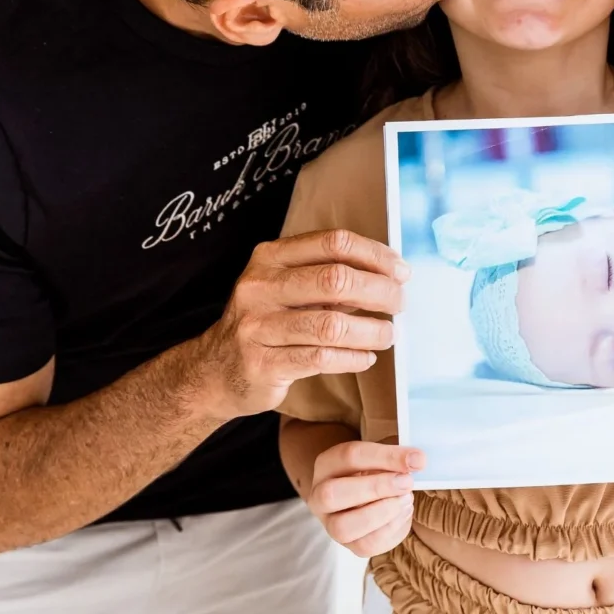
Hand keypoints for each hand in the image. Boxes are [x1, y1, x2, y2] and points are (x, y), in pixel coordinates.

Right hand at [191, 229, 408, 419]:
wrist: (213, 370)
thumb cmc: (265, 323)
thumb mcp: (286, 288)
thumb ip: (328, 277)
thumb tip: (390, 275)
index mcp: (270, 258)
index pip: (333, 243)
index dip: (374, 255)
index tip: (400, 271)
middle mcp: (259, 287)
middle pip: (335, 279)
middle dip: (379, 291)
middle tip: (399, 304)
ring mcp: (257, 326)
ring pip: (331, 324)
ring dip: (370, 330)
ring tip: (388, 335)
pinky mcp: (262, 364)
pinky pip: (320, 357)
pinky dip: (352, 357)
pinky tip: (365, 357)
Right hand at [310, 440, 422, 557]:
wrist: (364, 493)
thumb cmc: (373, 470)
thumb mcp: (379, 456)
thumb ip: (395, 457)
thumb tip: (417, 461)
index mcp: (326, 464)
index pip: (349, 456)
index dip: (386, 457)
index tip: (416, 460)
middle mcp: (319, 497)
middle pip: (332, 495)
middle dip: (375, 488)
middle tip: (407, 482)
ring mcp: (330, 525)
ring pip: (343, 528)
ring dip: (381, 514)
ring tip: (406, 500)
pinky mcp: (348, 545)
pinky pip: (365, 547)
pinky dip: (390, 530)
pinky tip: (404, 513)